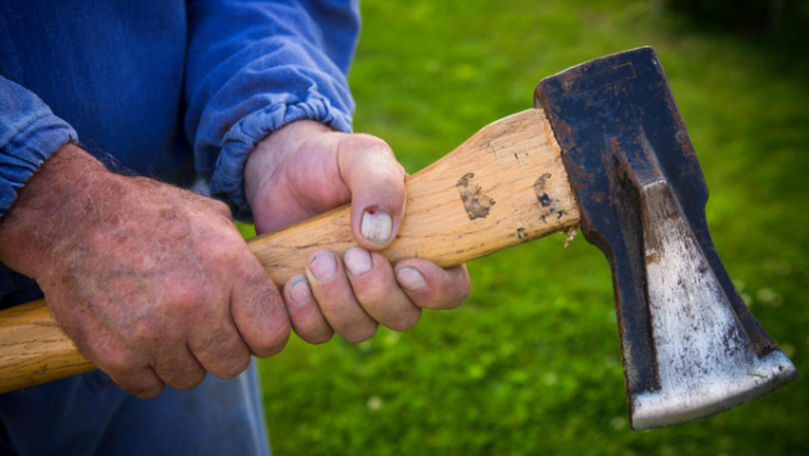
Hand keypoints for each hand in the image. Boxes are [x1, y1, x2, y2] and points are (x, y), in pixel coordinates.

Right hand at [0, 144, 289, 396]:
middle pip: (234, 364)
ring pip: (192, 378)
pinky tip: (139, 339)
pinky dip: (146, 370)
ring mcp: (155, 333)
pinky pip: (150, 386)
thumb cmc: (147, 213)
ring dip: (183, 359)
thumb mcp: (209, 216)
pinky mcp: (116, 354)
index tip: (249, 328)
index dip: (263, 334)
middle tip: (203, 328)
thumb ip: (243, 255)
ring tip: (166, 327)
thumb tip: (271, 282)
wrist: (71, 218)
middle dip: (223, 349)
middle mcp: (197, 304)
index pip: (273, 334)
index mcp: (229, 268)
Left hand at [244, 121, 469, 343]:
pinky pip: (317, 333)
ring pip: (359, 330)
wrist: (280, 171)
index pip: (451, 288)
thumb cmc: (332, 162)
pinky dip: (304, 313)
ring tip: (315, 259)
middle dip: (376, 292)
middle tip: (350, 255)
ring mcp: (352, 298)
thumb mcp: (361, 155)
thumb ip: (379, 182)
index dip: (436, 290)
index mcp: (419, 245)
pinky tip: (293, 281)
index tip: (406, 268)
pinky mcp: (314, 307)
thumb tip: (380, 234)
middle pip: (403, 317)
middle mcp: (391, 280)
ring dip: (337, 302)